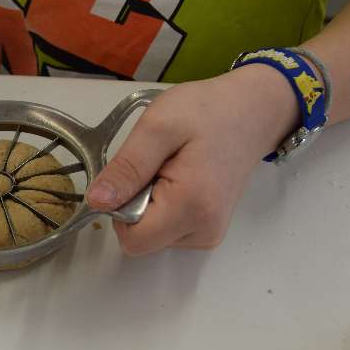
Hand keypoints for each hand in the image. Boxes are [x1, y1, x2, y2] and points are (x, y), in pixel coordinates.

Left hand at [86, 65, 298, 254]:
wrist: (252, 111)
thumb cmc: (207, 111)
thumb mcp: (157, 127)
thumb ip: (126, 168)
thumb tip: (97, 202)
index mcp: (191, 207)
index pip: (131, 238)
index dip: (120, 207)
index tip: (137, 174)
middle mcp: (204, 231)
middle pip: (141, 239)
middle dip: (135, 204)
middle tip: (156, 166)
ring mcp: (208, 233)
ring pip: (152, 235)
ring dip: (149, 204)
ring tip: (172, 169)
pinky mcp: (208, 229)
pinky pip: (167, 229)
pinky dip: (164, 207)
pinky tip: (180, 179)